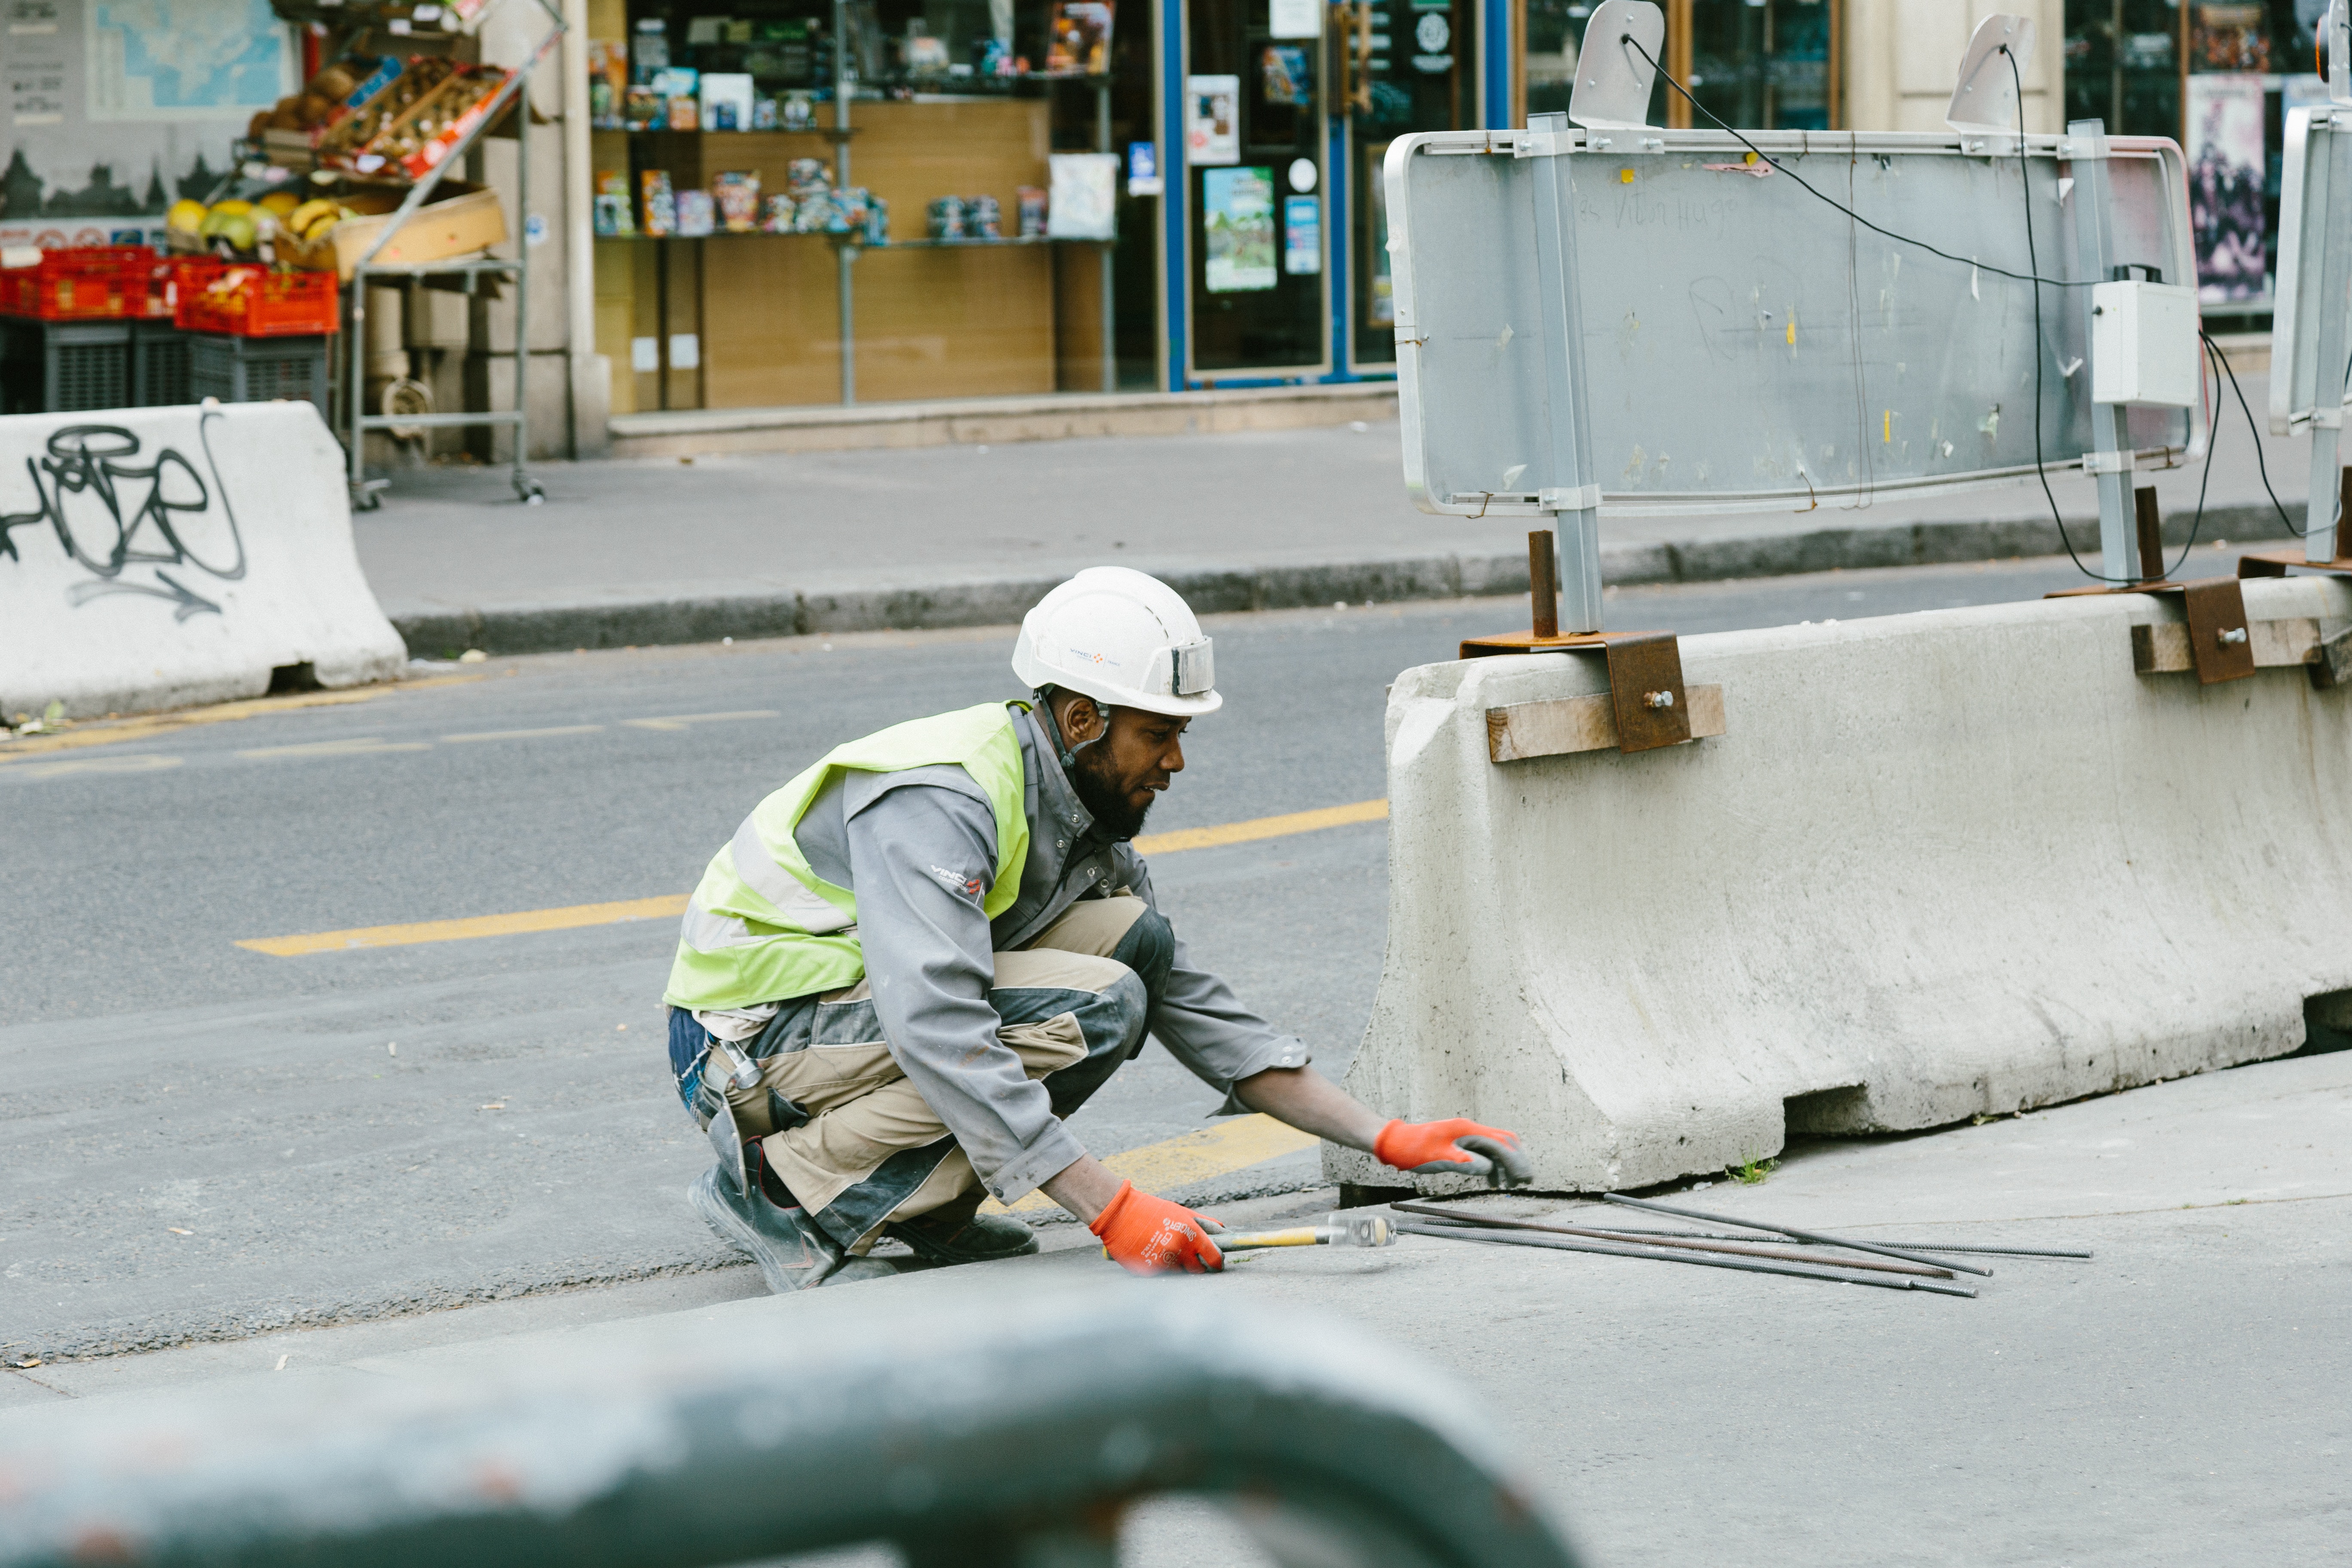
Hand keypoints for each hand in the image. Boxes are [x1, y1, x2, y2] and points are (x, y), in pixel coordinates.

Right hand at [1088, 1180, 1225, 1273]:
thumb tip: (1226, 1231)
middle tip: (1188, 1257)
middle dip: (1196, 1266)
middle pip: (1198, 1270)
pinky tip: (1151, 1253)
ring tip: (1164, 1250)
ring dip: (1176, 1265)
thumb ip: (1205, 1223)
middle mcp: (1179, 1250)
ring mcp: (1163, 1261)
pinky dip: (1159, 1267)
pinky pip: (1161, 1274)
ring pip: (1179, 1273)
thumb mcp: (1181, 1212)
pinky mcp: (1148, 1271)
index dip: (1217, 1263)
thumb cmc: (1152, 1210)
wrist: (1119, 1213)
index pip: (1214, 1258)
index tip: (1217, 1264)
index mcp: (1191, 1234)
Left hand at [1374, 1118, 1534, 1188]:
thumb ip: (1463, 1162)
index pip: (1500, 1143)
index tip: (1525, 1178)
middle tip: (1526, 1181)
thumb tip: (1488, 1168)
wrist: (1395, 1143)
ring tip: (1511, 1185)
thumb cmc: (1413, 1150)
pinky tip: (1492, 1180)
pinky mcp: (1460, 1142)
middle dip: (1517, 1161)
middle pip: (1503, 1142)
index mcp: (1467, 1130)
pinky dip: (1492, 1165)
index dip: (1516, 1161)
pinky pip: (1484, 1152)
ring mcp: (1465, 1135)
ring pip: (1495, 1147)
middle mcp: (1469, 1130)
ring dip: (1506, 1164)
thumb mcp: (1438, 1158)